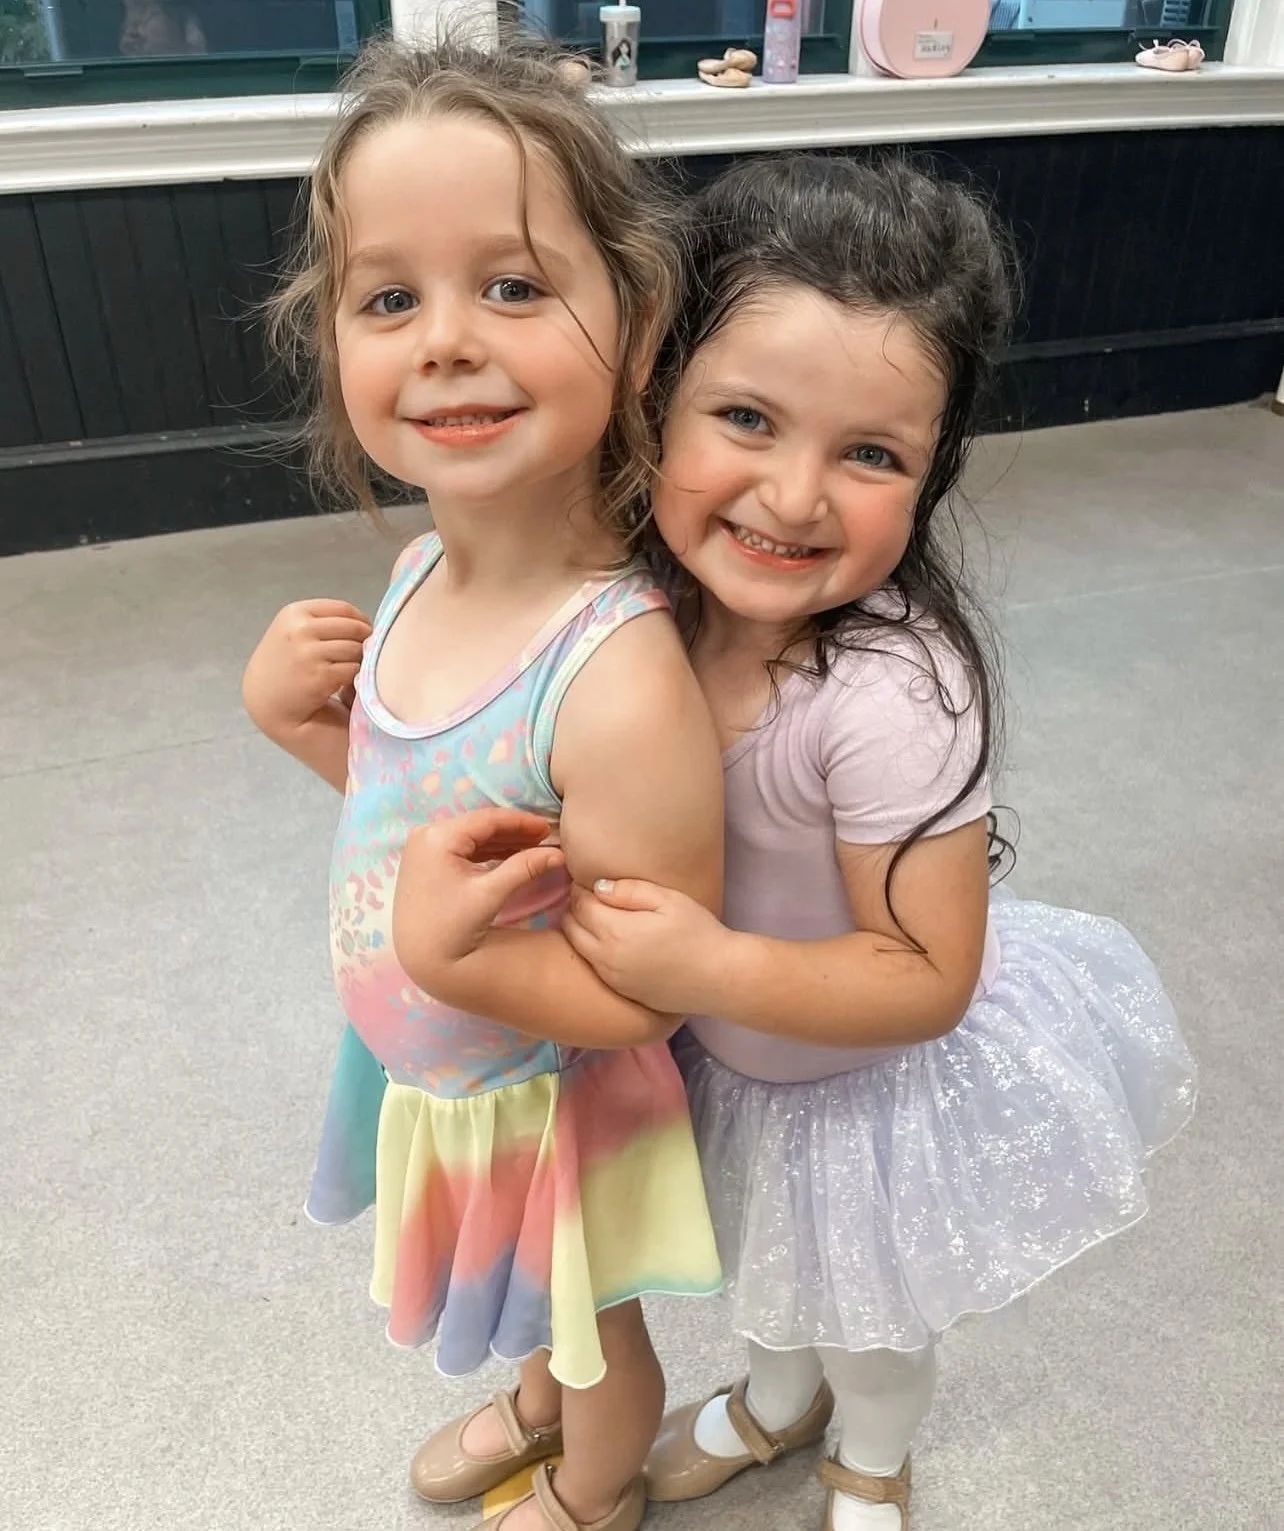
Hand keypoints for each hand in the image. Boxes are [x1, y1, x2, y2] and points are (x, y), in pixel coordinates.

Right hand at [242, 599, 371, 739]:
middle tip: (359, 653)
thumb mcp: (293, 631)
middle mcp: (300, 630)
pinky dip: (353, 676)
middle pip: (354, 628)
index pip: (344, 609)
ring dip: (358, 660)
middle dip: (363, 640)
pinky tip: (340, 681)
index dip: (361, 620)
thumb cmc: (284, 664)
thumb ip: (323, 622)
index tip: (364, 631)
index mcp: (294, 613)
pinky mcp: (320, 677)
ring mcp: (309, 654)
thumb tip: (365, 624)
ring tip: (345, 668)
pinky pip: (352, 670)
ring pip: (355, 649)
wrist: (266, 700)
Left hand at [392, 808, 564, 989]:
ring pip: (471, 837)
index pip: (487, 819)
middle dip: (513, 831)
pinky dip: (485, 852)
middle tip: (544, 837)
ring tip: (532, 846)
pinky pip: (461, 849)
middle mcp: (426, 835)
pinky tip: (508, 855)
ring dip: (501, 841)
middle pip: (479, 826)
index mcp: (438, 837)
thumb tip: (560, 854)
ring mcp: (423, 848)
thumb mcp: (490, 893)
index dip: (521, 821)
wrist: (420, 957)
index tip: (548, 827)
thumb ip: (525, 867)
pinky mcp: (425, 862)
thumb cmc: (453, 926)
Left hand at [563, 878, 732, 1014]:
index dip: (579, 889)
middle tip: (588, 898)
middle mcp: (606, 958)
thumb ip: (630, 891)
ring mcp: (611, 978)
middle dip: (573, 909)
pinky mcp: (621, 991)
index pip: (580, 905)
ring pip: (578, 949)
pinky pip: (594, 967)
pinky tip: (610, 943)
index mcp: (615, 931)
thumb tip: (599, 887)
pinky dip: (591, 951)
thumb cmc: (698, 933)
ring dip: (579, 930)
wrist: (719, 978)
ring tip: (596, 917)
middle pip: (571, 928)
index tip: (586, 881)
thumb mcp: (668, 900)